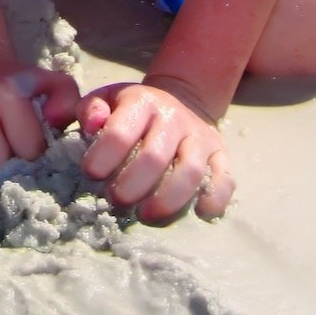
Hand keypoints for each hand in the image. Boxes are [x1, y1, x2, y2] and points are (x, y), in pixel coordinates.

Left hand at [78, 77, 233, 221]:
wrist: (177, 101)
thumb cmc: (131, 110)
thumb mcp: (106, 99)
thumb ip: (90, 110)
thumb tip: (92, 126)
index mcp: (142, 101)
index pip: (120, 132)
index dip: (102, 158)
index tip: (91, 174)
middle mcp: (174, 117)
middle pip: (154, 157)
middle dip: (130, 186)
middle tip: (115, 201)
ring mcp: (200, 136)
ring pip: (191, 172)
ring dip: (166, 200)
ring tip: (144, 215)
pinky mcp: (221, 154)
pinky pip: (225, 179)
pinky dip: (214, 199)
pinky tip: (198, 214)